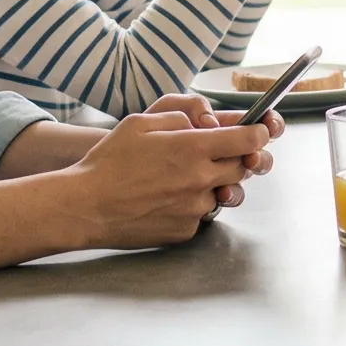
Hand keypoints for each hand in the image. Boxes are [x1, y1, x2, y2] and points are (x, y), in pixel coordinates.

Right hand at [49, 107, 275, 247]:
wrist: (85, 207)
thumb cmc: (108, 162)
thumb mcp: (141, 121)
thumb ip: (181, 115)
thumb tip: (208, 120)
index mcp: (193, 148)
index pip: (250, 139)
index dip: (260, 132)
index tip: (260, 130)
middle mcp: (200, 179)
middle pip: (245, 167)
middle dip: (240, 158)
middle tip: (220, 153)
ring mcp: (195, 208)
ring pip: (225, 193)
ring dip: (216, 183)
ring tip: (185, 177)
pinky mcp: (186, 230)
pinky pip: (203, 215)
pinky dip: (193, 205)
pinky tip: (167, 199)